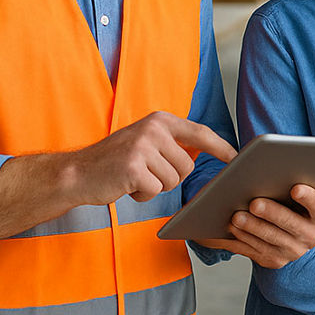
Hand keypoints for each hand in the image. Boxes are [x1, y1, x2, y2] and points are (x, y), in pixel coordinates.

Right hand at [70, 111, 235, 204]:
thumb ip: (172, 143)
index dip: (221, 147)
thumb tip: (205, 151)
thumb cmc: (115, 162)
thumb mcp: (146, 142)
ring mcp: (143, 147)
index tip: (236, 157)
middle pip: (187, 166)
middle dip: (170, 177)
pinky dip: (143, 195)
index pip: (200, 133)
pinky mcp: (134, 168)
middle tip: (145, 173)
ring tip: (134, 177)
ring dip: (156, 186)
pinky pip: (156, 191)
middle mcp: (153, 129)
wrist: (77, 173)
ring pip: (173, 180)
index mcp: (160, 120)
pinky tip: (126, 185)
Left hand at [202, 184, 314, 268]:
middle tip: (254, 203)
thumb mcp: (298, 192)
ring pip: (271, 239)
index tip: (296, 188)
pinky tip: (230, 230)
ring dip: (252, 229)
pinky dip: (241, 240)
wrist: (296, 233)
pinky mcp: (275, 261)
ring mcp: (293, 251)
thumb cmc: (293, 204)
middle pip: (291, 224)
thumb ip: (284, 178)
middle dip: (271, 213)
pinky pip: (256, 251)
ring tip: (236, 217)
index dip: (309, 197)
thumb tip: (260, 162)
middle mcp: (311, 235)